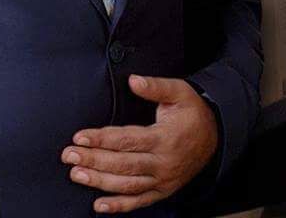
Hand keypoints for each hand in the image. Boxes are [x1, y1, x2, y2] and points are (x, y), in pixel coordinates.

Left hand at [60, 74, 218, 212]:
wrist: (216, 136)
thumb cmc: (192, 111)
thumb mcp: (178, 92)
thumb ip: (155, 86)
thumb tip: (134, 80)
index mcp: (164, 138)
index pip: (126, 140)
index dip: (101, 139)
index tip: (79, 137)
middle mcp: (162, 162)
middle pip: (122, 164)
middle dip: (93, 160)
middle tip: (69, 156)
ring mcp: (163, 180)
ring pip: (127, 185)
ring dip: (99, 182)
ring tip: (77, 175)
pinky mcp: (163, 190)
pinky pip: (139, 201)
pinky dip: (119, 206)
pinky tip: (99, 206)